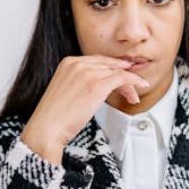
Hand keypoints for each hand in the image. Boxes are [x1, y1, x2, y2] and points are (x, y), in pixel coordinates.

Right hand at [20, 56, 149, 164]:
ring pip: (118, 72)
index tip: (123, 73)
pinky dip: (134, 81)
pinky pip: (122, 78)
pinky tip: (140, 86)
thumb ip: (81, 81)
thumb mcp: (66, 90)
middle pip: (109, 65)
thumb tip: (102, 85)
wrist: (47, 128)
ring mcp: (87, 73)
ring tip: (133, 96)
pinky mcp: (97, 85)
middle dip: (124, 76)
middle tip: (132, 87)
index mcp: (68, 62)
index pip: (98, 61)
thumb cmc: (54, 116)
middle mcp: (78, 64)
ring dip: (129, 84)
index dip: (114, 68)